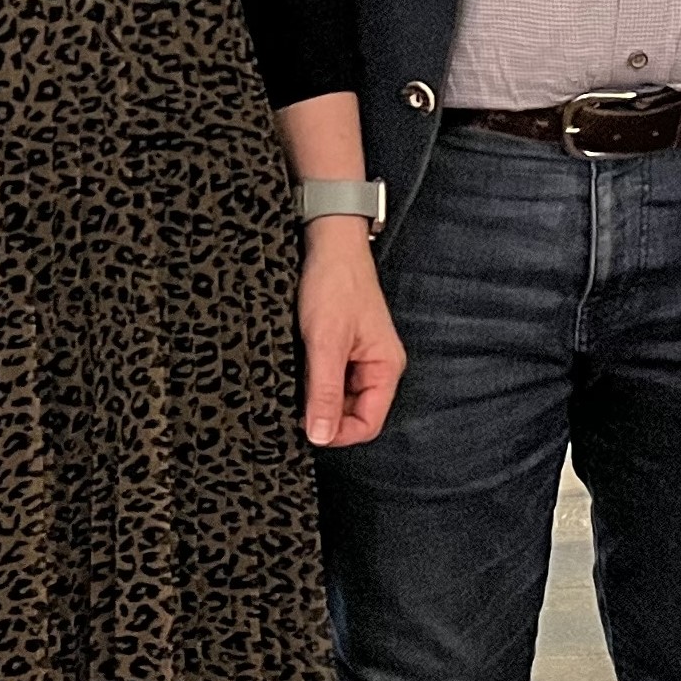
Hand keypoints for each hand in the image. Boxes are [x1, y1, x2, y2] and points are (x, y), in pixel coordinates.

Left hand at [297, 220, 403, 448]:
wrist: (328, 244)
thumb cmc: (335, 285)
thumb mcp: (325, 342)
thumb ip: (325, 391)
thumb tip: (320, 436)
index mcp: (386, 369)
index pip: (368, 424)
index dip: (338, 434)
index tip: (307, 430)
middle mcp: (377, 368)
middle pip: (353, 415)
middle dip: (325, 416)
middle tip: (294, 407)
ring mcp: (359, 359)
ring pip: (338, 399)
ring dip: (316, 399)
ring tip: (294, 386)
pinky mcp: (342, 350)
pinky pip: (329, 380)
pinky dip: (312, 383)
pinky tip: (296, 372)